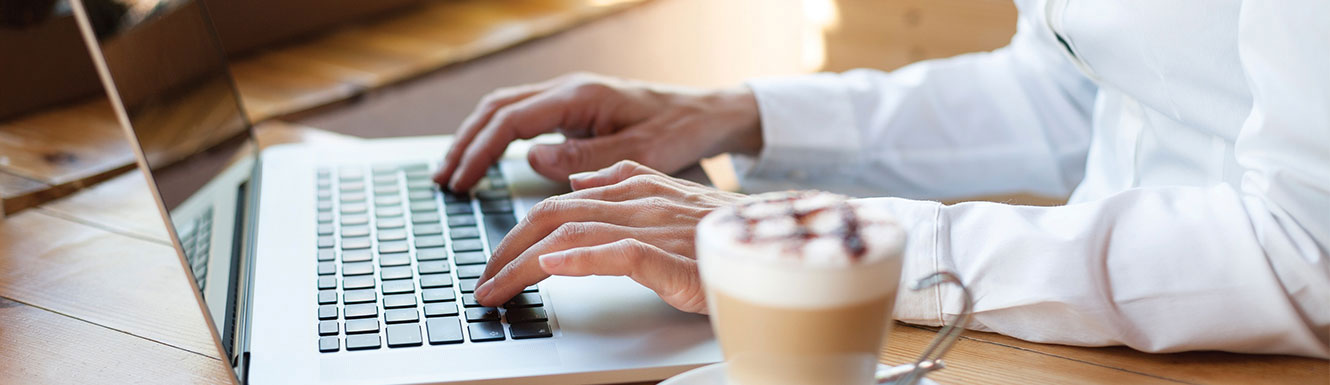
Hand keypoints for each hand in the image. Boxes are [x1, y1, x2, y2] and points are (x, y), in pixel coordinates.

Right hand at [433, 73, 761, 190]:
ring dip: (476, 138)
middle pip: (497, 109)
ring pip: (506, 110)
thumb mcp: (639, 152)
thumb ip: (586, 157)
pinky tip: (487, 160)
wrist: (707, 114)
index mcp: (580, 97)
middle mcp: (569, 91)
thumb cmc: (680, 132)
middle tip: (444, 181)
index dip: (480, 151)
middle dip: (465, 144)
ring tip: (454, 172)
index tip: (461, 181)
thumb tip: (532, 158)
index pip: (510, 120)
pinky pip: (523, 117)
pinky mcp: (575, 110)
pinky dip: (496, 136)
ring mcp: (570, 98)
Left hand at [472, 160, 746, 313]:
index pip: (559, 205)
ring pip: (574, 235)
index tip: (494, 263)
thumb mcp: (670, 198)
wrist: (779, 242)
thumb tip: (577, 183)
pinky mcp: (672, 257)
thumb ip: (624, 183)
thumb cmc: (723, 229)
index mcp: (635, 187)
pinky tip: (553, 268)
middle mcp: (639, 201)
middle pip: (553, 216)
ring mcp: (655, 227)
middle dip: (507, 249)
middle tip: (482, 282)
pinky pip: (618, 254)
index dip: (518, 232)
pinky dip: (580, 259)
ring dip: (525, 263)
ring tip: (497, 288)